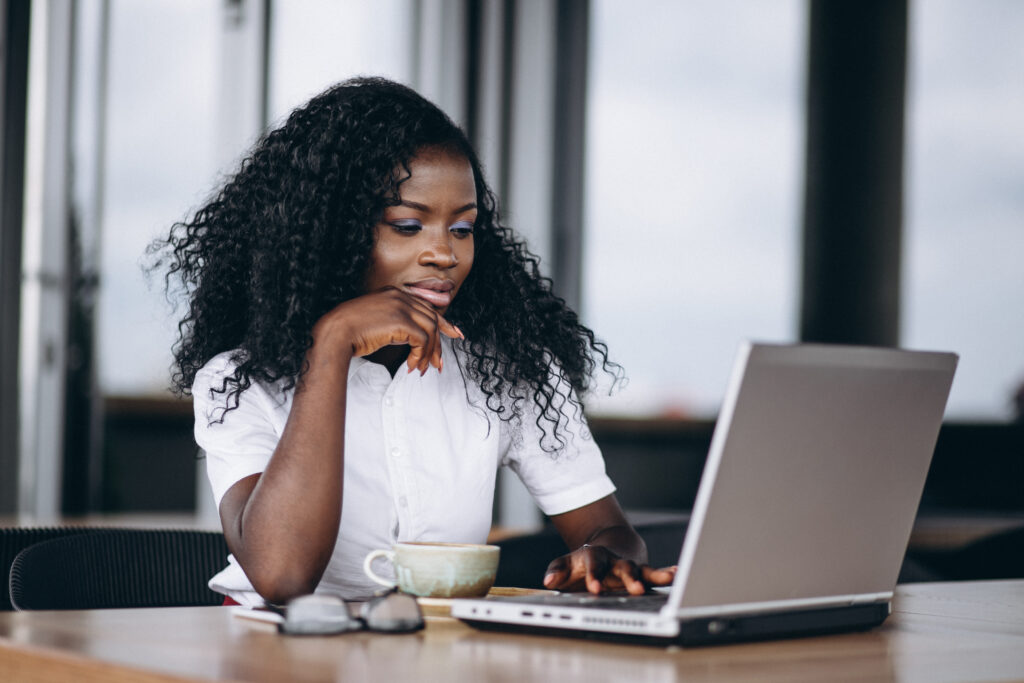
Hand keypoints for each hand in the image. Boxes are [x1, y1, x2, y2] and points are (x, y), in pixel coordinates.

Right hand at [312, 287, 462, 373]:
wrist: (335, 332)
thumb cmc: (350, 331)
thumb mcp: (376, 320)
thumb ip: (395, 322)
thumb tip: (413, 339)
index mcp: (394, 294)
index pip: (427, 307)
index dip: (444, 322)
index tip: (455, 334)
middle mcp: (400, 297)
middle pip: (432, 319)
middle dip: (439, 344)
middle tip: (439, 364)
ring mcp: (401, 307)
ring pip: (431, 330)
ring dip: (429, 354)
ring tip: (421, 369)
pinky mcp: (401, 321)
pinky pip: (423, 340)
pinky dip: (421, 356)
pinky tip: (411, 367)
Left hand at [542, 544, 676, 594]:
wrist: (606, 547)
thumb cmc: (584, 562)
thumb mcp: (567, 564)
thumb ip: (557, 570)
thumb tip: (548, 580)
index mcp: (596, 557)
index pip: (594, 564)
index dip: (595, 575)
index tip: (594, 588)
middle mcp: (615, 561)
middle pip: (623, 566)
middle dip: (629, 577)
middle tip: (635, 589)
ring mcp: (630, 566)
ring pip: (643, 569)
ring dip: (654, 574)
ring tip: (669, 577)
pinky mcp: (641, 574)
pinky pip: (654, 574)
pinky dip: (666, 574)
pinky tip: (677, 575)